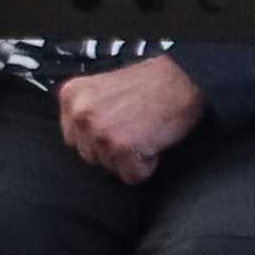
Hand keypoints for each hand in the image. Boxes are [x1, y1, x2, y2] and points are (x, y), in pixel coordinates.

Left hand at [56, 56, 207, 183]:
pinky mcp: (123, 149)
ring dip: (128, 157)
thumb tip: (81, 136)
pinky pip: (132, 175)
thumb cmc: (150, 82)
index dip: (97, 136)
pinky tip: (152, 142)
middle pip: (89, 155)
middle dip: (111, 148)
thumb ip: (86, 109)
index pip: (73, 137)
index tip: (115, 124)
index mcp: (72, 96)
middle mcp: (81, 115)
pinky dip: (146, 166)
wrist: (183, 79)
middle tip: (133, 126)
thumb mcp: (102, 86)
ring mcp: (101, 133)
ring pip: (109, 167)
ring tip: (143, 131)